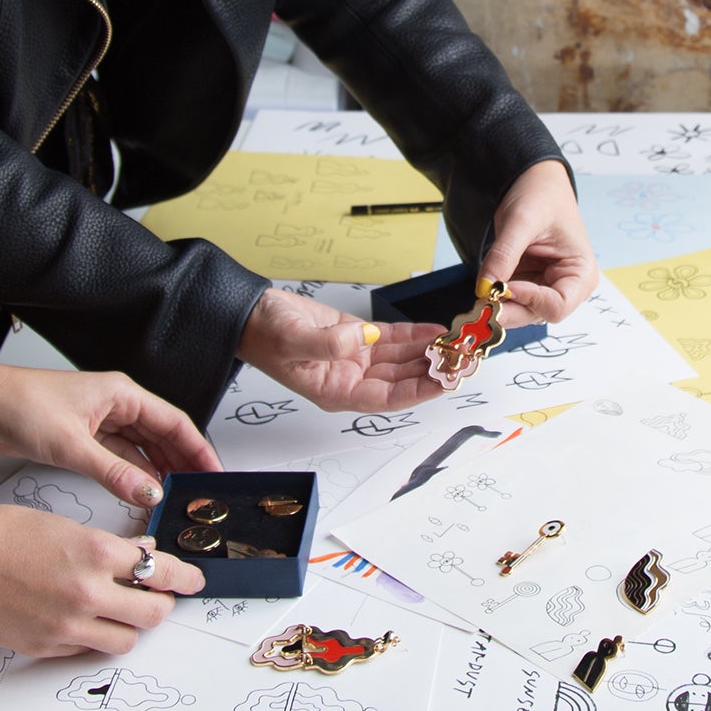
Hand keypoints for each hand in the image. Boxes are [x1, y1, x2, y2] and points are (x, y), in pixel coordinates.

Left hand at [0, 363, 219, 508]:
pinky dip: (131, 475)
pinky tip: (139, 492)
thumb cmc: (17, 404)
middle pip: (161, 435)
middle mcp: (114, 405)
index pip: (173, 422)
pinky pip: (118, 457)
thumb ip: (113, 472)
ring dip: (157, 471)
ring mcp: (98, 421)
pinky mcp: (81, 437)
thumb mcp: (70, 444)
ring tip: (174, 496)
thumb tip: (148, 492)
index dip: (197, 448)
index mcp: (120, 393)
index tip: (212, 472)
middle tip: (198, 490)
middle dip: (182, 462)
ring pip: (140, 449)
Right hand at [0, 508, 202, 656]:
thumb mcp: (62, 525)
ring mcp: (68, 626)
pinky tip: (86, 620)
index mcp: (95, 553)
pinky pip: (87, 650)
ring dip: (131, 626)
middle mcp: (88, 593)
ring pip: (126, 640)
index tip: (194, 579)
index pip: (160, 569)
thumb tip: (132, 557)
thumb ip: (103, 547)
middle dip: (162, 604)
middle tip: (160, 596)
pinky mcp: (47, 647)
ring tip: (122, 611)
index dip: (184, 576)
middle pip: (153, 612)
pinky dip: (95, 637)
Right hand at [238, 288, 447, 412]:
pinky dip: (413, 336)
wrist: (249, 314)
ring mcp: (354, 358)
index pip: (388, 397)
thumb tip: (360, 339)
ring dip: (427, 352)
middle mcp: (350, 379)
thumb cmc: (263, 336)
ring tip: (455, 343)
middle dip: (432, 370)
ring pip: (400, 359)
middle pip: (401, 379)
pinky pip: (391, 339)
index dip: (419, 391)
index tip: (445, 381)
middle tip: (461, 359)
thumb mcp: (293, 341)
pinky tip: (434, 331)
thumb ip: (328, 344)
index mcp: (336, 391)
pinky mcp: (354, 337)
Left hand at [480, 159, 595, 324]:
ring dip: (499, 308)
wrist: (534, 181)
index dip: (529, 301)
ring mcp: (545, 287)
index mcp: (581, 272)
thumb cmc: (541, 194)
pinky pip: (510, 301)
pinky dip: (495, 300)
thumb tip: (486, 287)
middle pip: (537, 314)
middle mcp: (567, 286)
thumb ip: (505, 255)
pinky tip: (482, 291)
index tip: (502, 287)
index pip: (557, 306)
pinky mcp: (527, 284)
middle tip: (480, 303)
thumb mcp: (521, 220)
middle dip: (509, 310)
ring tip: (479, 295)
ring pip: (520, 312)